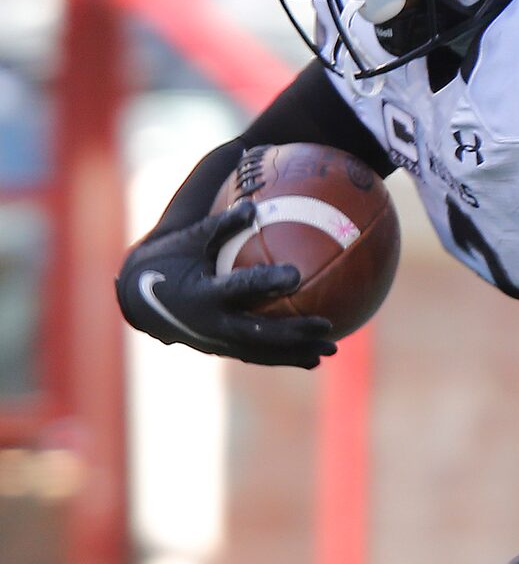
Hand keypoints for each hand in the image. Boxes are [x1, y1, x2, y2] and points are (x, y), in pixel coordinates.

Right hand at [116, 202, 335, 368]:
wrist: (140, 299)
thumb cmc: (170, 259)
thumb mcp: (189, 238)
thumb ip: (221, 224)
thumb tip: (254, 204)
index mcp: (201, 293)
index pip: (238, 288)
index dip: (265, 282)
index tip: (295, 275)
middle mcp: (211, 323)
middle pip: (258, 333)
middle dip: (293, 332)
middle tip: (326, 325)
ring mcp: (217, 342)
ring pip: (263, 352)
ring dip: (297, 351)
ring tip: (332, 348)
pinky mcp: (223, 350)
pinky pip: (259, 357)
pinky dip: (286, 358)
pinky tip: (315, 359)